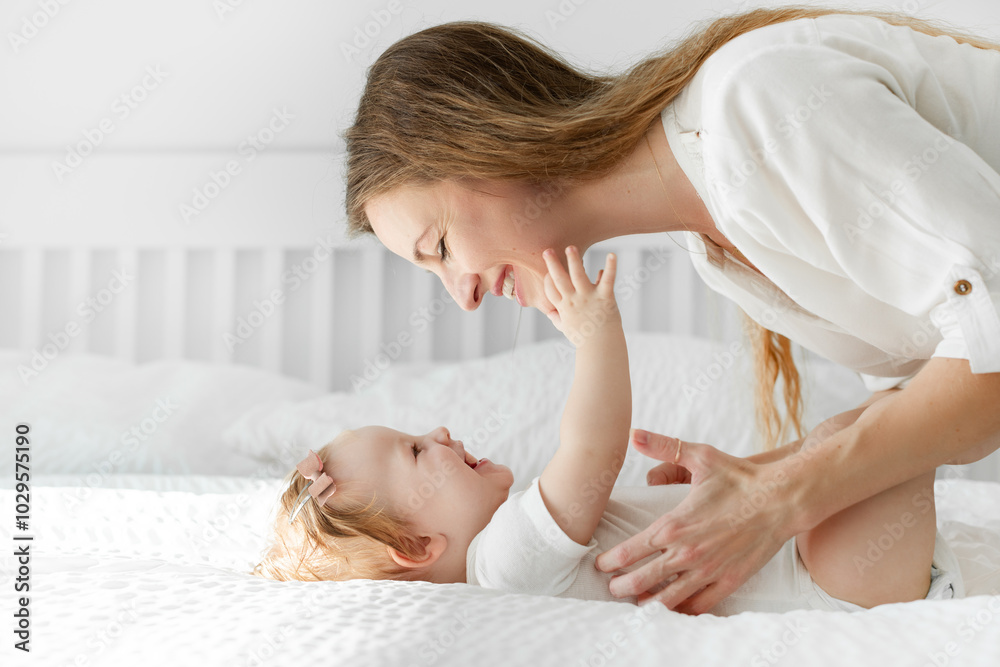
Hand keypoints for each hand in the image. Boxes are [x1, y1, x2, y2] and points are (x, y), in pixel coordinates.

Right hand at [542, 247, 619, 345]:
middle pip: (560, 279)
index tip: (546, 270)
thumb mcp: (566, 329)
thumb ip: (557, 319)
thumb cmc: (584, 338)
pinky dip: (611, 267)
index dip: (547, 279)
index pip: (551, 290)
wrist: (601, 347)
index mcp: (564, 307)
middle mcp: (573, 300)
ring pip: (579, 275)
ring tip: (570, 247)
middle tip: (548, 250)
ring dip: (574, 260)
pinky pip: (608, 280)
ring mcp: (588, 298)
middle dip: (553, 264)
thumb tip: (551, 314)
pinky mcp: (605, 297)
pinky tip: (612, 255)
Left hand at [594, 430, 794, 613]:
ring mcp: (708, 570)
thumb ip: (664, 447)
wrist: (782, 498)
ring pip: (669, 597)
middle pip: (643, 579)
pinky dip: (684, 609)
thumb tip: (633, 433)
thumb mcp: (700, 457)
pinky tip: (675, 608)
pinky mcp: (730, 581)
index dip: (611, 561)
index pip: (631, 550)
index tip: (601, 565)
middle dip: (622, 586)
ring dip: (649, 602)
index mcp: (674, 525)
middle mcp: (687, 552)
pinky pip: (701, 604)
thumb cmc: (740, 477)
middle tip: (612, 588)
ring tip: (637, 603)